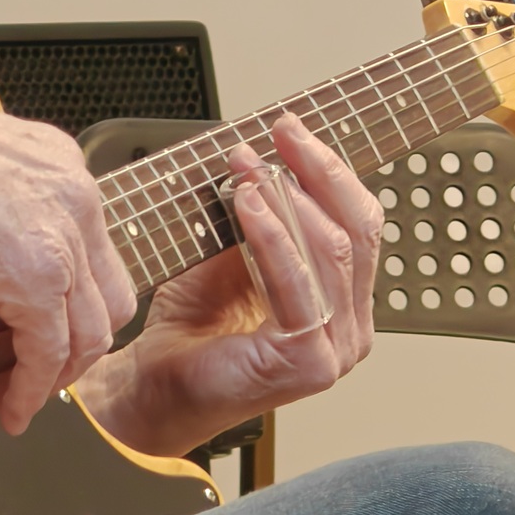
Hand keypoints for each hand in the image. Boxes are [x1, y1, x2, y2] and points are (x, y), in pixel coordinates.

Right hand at [0, 93, 136, 434]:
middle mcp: (76, 200)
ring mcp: (65, 237)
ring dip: (52, 376)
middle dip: (71, 346)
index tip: (38, 328)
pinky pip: (48, 350)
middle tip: (32, 368)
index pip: (90, 253)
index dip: (69, 302)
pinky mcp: (38, 275)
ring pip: (88, 332)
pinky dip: (32, 388)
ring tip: (10, 394)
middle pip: (105, 297)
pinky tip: (10, 406)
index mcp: (60, 168)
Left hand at [76, 114, 383, 455]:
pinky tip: (246, 203)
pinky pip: (298, 284)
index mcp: (343, 299)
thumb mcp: (230, 250)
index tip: (292, 131)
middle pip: (356, 229)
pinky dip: (272, 235)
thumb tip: (261, 157)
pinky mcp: (308, 361)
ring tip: (250, 167)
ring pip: (330, 250)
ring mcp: (335, 348)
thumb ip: (257, 214)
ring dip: (287, 196)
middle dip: (318, 170)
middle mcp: (350, 325)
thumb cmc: (192, 324)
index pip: (359, 221)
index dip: (329, 169)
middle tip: (283, 133)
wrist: (155, 382)